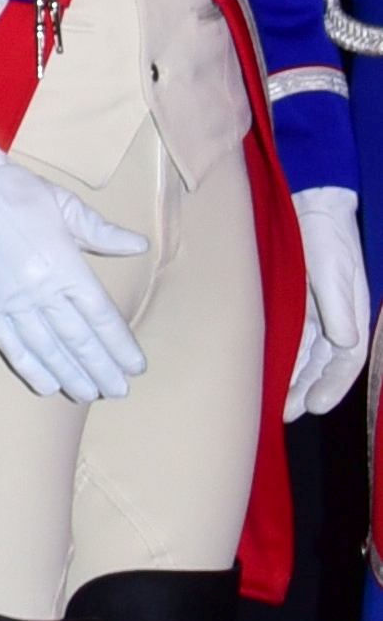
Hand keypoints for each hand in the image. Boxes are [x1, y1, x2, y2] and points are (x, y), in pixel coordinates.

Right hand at [0, 144, 147, 403]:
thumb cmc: (18, 193)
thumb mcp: (66, 205)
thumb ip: (103, 232)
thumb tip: (139, 246)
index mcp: (65, 265)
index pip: (101, 317)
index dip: (120, 346)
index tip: (136, 366)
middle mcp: (41, 290)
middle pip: (79, 341)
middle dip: (102, 370)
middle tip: (119, 391)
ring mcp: (12, 302)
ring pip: (48, 351)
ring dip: (72, 376)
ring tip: (91, 394)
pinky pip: (12, 347)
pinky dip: (30, 369)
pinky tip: (48, 385)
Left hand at [289, 186, 369, 418]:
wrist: (311, 206)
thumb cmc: (328, 237)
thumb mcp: (335, 269)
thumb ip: (338, 306)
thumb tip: (344, 342)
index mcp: (351, 316)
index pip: (346, 361)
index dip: (333, 386)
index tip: (314, 406)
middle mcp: (334, 320)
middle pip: (322, 364)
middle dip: (307, 390)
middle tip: (286, 414)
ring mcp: (314, 313)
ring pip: (304, 355)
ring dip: (293, 379)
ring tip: (277, 404)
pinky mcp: (294, 304)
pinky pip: (290, 338)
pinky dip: (284, 357)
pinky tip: (270, 372)